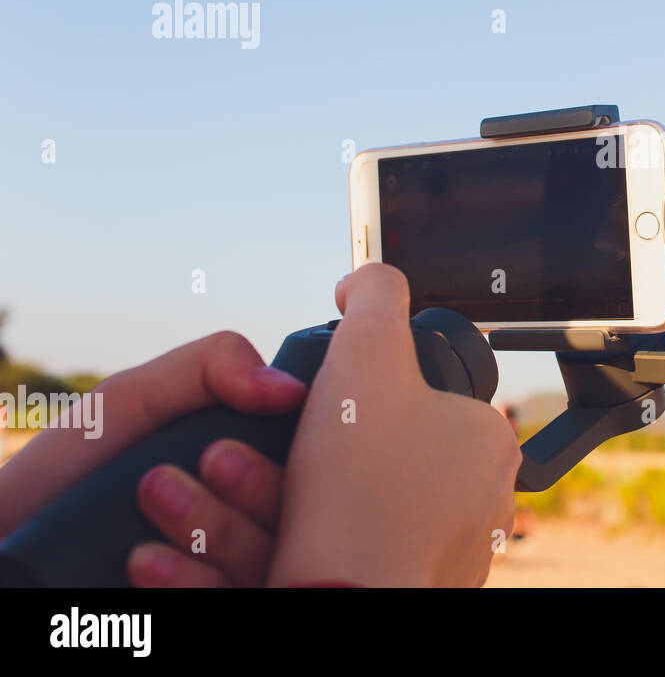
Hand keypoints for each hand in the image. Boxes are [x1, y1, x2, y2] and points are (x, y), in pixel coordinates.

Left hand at [0, 331, 305, 584]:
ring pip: (267, 563)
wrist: (4, 550)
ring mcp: (228, 579)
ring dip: (218, 526)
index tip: (271, 415)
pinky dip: (191, 581)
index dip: (308, 443)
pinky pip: (228, 605)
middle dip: (259, 484)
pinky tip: (142, 560)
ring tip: (154, 494)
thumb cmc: (63, 480)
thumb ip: (207, 368)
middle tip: (212, 458)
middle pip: (303, 518)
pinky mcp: (202, 614)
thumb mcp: (130, 403)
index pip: (315, 464)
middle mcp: (252, 532)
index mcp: (250, 476)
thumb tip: (291, 389)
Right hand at [266, 263, 520, 586]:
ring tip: (266, 488)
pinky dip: (322, 540)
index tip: (326, 402)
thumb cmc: (360, 487)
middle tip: (285, 448)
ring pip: (374, 503)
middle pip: (393, 449)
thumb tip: (369, 279)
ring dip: (317, 492)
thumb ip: (375, 298)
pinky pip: (362, 551)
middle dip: (331, 444)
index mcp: (491, 440)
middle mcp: (487, 500)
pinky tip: (290, 534)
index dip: (365, 387)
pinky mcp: (416, 589)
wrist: (341, 601)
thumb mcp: (366, 353)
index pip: (426, 392)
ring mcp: (456, 552)